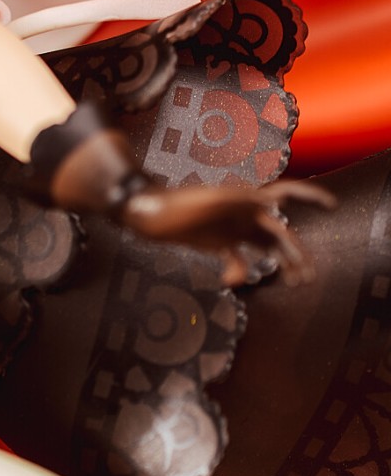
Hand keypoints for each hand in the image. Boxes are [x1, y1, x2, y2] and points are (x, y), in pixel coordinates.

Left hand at [119, 179, 334, 285]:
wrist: (143, 212)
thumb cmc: (171, 204)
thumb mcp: (205, 201)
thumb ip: (233, 201)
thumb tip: (264, 201)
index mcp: (245, 198)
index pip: (285, 192)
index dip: (310, 196)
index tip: (331, 206)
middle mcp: (243, 212)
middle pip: (280, 232)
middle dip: (297, 252)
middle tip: (307, 276)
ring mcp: (231, 227)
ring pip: (265, 247)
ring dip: (280, 264)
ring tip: (294, 283)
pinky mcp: (216, 242)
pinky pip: (238, 259)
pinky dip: (239, 272)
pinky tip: (231, 282)